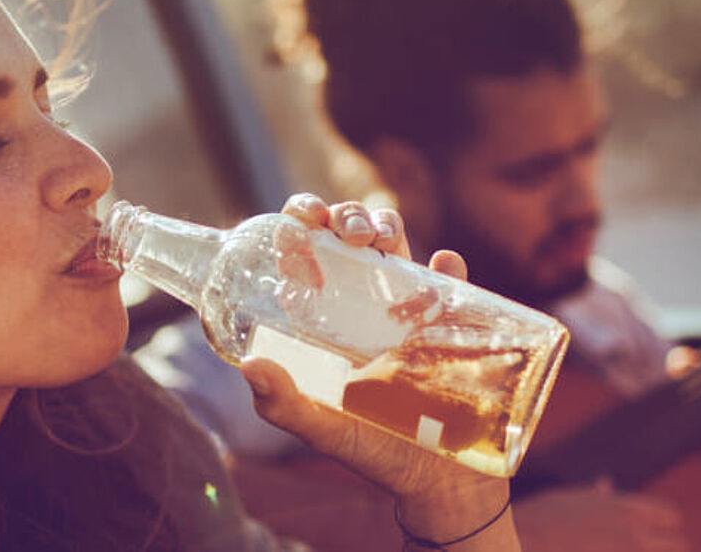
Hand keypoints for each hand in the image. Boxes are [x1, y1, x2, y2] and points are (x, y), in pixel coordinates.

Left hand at [238, 194, 517, 549]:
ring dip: (388, 225)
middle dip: (348, 216)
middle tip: (350, 235)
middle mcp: (362, 307)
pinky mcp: (451, 323)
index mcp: (326, 322)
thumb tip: (248, 364)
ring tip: (384, 241)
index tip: (303, 218)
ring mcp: (408, 310)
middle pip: (351, 238)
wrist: (441, 484)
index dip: (302, 224)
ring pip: (397, 245)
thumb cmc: (374, 455)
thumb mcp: (322, 430)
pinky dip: (448, 266)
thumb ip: (283, 403)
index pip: (307, 256)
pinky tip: (442, 263)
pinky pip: (451, 280)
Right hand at [513, 479, 688, 551]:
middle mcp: (635, 534)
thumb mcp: (571, 500)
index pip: (670, 516)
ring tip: (631, 550)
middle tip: (646, 547)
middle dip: (668, 548)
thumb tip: (606, 484)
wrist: (519, 541)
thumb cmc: (540, 519)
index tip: (655, 531)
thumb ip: (597, 496)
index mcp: (626, 508)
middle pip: (678, 545)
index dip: (663, 525)